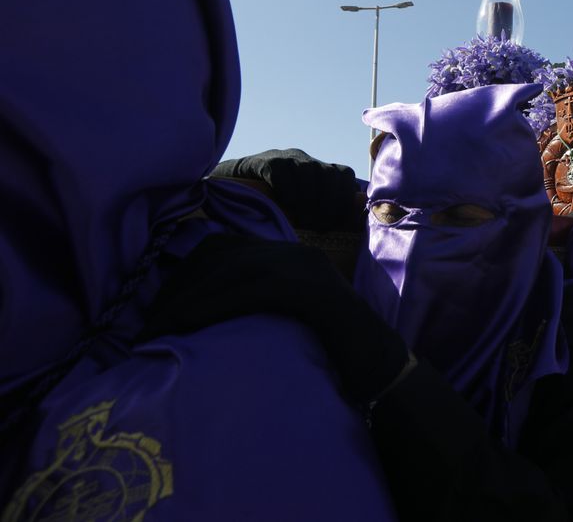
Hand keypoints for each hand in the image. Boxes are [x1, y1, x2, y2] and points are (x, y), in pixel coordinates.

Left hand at [139, 233, 409, 403]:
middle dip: (178, 289)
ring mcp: (308, 268)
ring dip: (188, 299)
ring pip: (233, 269)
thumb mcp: (281, 319)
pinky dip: (215, 305)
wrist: (380, 368)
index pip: (223, 247)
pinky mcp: (314, 291)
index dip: (184, 274)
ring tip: (161, 331)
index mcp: (289, 255)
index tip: (159, 310)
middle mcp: (297, 252)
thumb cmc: (330, 353)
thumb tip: (195, 311)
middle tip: (150, 328)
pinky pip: (253, 290)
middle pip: (221, 255)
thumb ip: (253, 303)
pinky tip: (190, 326)